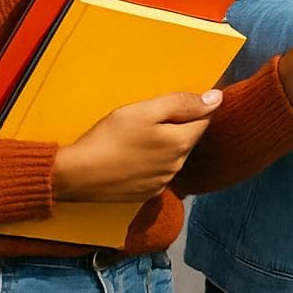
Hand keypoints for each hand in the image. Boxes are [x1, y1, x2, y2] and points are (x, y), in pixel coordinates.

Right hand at [51, 89, 221, 202]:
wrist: (76, 174)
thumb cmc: (110, 137)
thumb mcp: (145, 110)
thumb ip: (182, 103)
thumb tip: (217, 98)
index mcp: (181, 143)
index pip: (204, 119)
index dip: (193, 107)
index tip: (173, 103)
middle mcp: (177, 166)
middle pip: (188, 138)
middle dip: (177, 126)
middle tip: (149, 118)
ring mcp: (162, 182)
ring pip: (174, 156)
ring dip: (165, 145)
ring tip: (138, 137)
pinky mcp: (146, 194)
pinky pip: (159, 172)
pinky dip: (152, 162)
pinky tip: (132, 156)